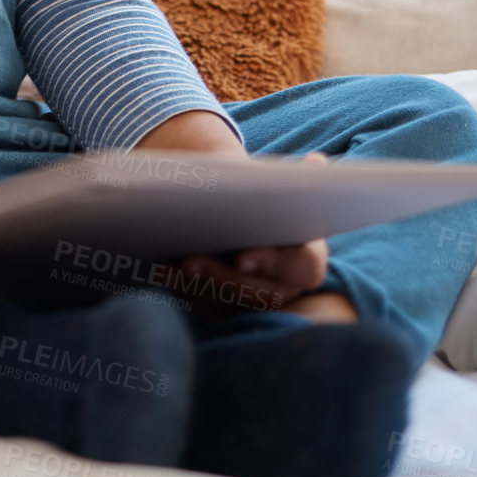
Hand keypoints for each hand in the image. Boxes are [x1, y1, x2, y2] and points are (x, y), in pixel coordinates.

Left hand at [133, 112, 328, 315]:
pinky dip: (182, 292)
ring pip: (229, 307)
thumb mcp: (277, 187)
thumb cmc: (262, 198)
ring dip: (197, 288)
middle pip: (261, 294)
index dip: (273, 263)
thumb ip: (296, 181)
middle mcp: (286, 290)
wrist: (240, 212)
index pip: (302, 269)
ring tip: (167, 265)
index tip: (242, 255)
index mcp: (308, 259)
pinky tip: (159, 271)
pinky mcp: (227, 311)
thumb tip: (317, 164)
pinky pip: (206, 310)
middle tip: (190, 260)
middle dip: (223, 278)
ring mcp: (256, 305)